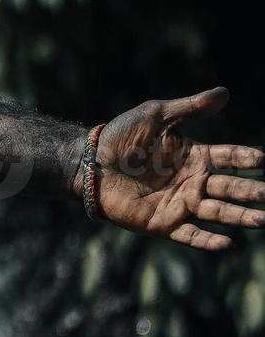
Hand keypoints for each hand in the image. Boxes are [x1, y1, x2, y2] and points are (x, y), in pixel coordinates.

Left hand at [88, 87, 264, 250]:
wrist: (88, 161)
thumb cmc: (120, 136)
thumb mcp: (155, 116)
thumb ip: (189, 108)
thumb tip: (224, 93)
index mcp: (194, 156)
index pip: (228, 158)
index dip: (244, 158)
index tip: (261, 159)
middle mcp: (192, 182)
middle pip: (229, 188)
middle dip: (250, 191)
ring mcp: (179, 203)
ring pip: (217, 212)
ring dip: (239, 217)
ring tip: (260, 219)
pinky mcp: (163, 223)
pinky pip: (190, 235)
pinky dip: (208, 241)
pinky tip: (226, 243)